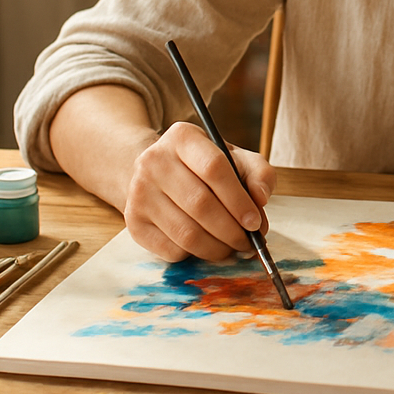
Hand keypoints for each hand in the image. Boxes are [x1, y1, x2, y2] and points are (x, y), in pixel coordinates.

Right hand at [124, 121, 277, 262]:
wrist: (159, 174)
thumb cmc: (205, 168)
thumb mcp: (236, 159)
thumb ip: (259, 174)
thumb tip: (261, 199)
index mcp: (182, 137)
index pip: (214, 168)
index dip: (238, 200)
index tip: (255, 222)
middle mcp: (154, 161)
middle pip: (200, 204)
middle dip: (231, 231)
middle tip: (248, 243)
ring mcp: (139, 192)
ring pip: (186, 233)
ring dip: (217, 249)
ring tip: (232, 249)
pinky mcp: (133, 221)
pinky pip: (171, 249)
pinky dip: (195, 255)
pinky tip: (207, 247)